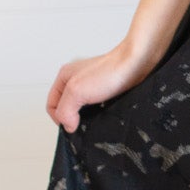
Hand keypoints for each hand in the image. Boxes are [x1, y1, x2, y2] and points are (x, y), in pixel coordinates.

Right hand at [46, 40, 160, 132]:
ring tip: (96, 118)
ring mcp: (92, 85)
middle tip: (83, 124)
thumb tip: (67, 126)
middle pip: (67, 107)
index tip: (72, 125)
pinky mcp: (107, 91)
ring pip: (83, 108)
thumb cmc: (110, 71)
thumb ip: (66, 110)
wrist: (137, 64)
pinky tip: (106, 113)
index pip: (52, 105)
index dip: (59, 118)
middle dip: (74, 118)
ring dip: (88, 117)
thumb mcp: (77, 91)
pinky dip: (100, 113)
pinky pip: (98, 107)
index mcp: (64, 77)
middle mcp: (77, 80)